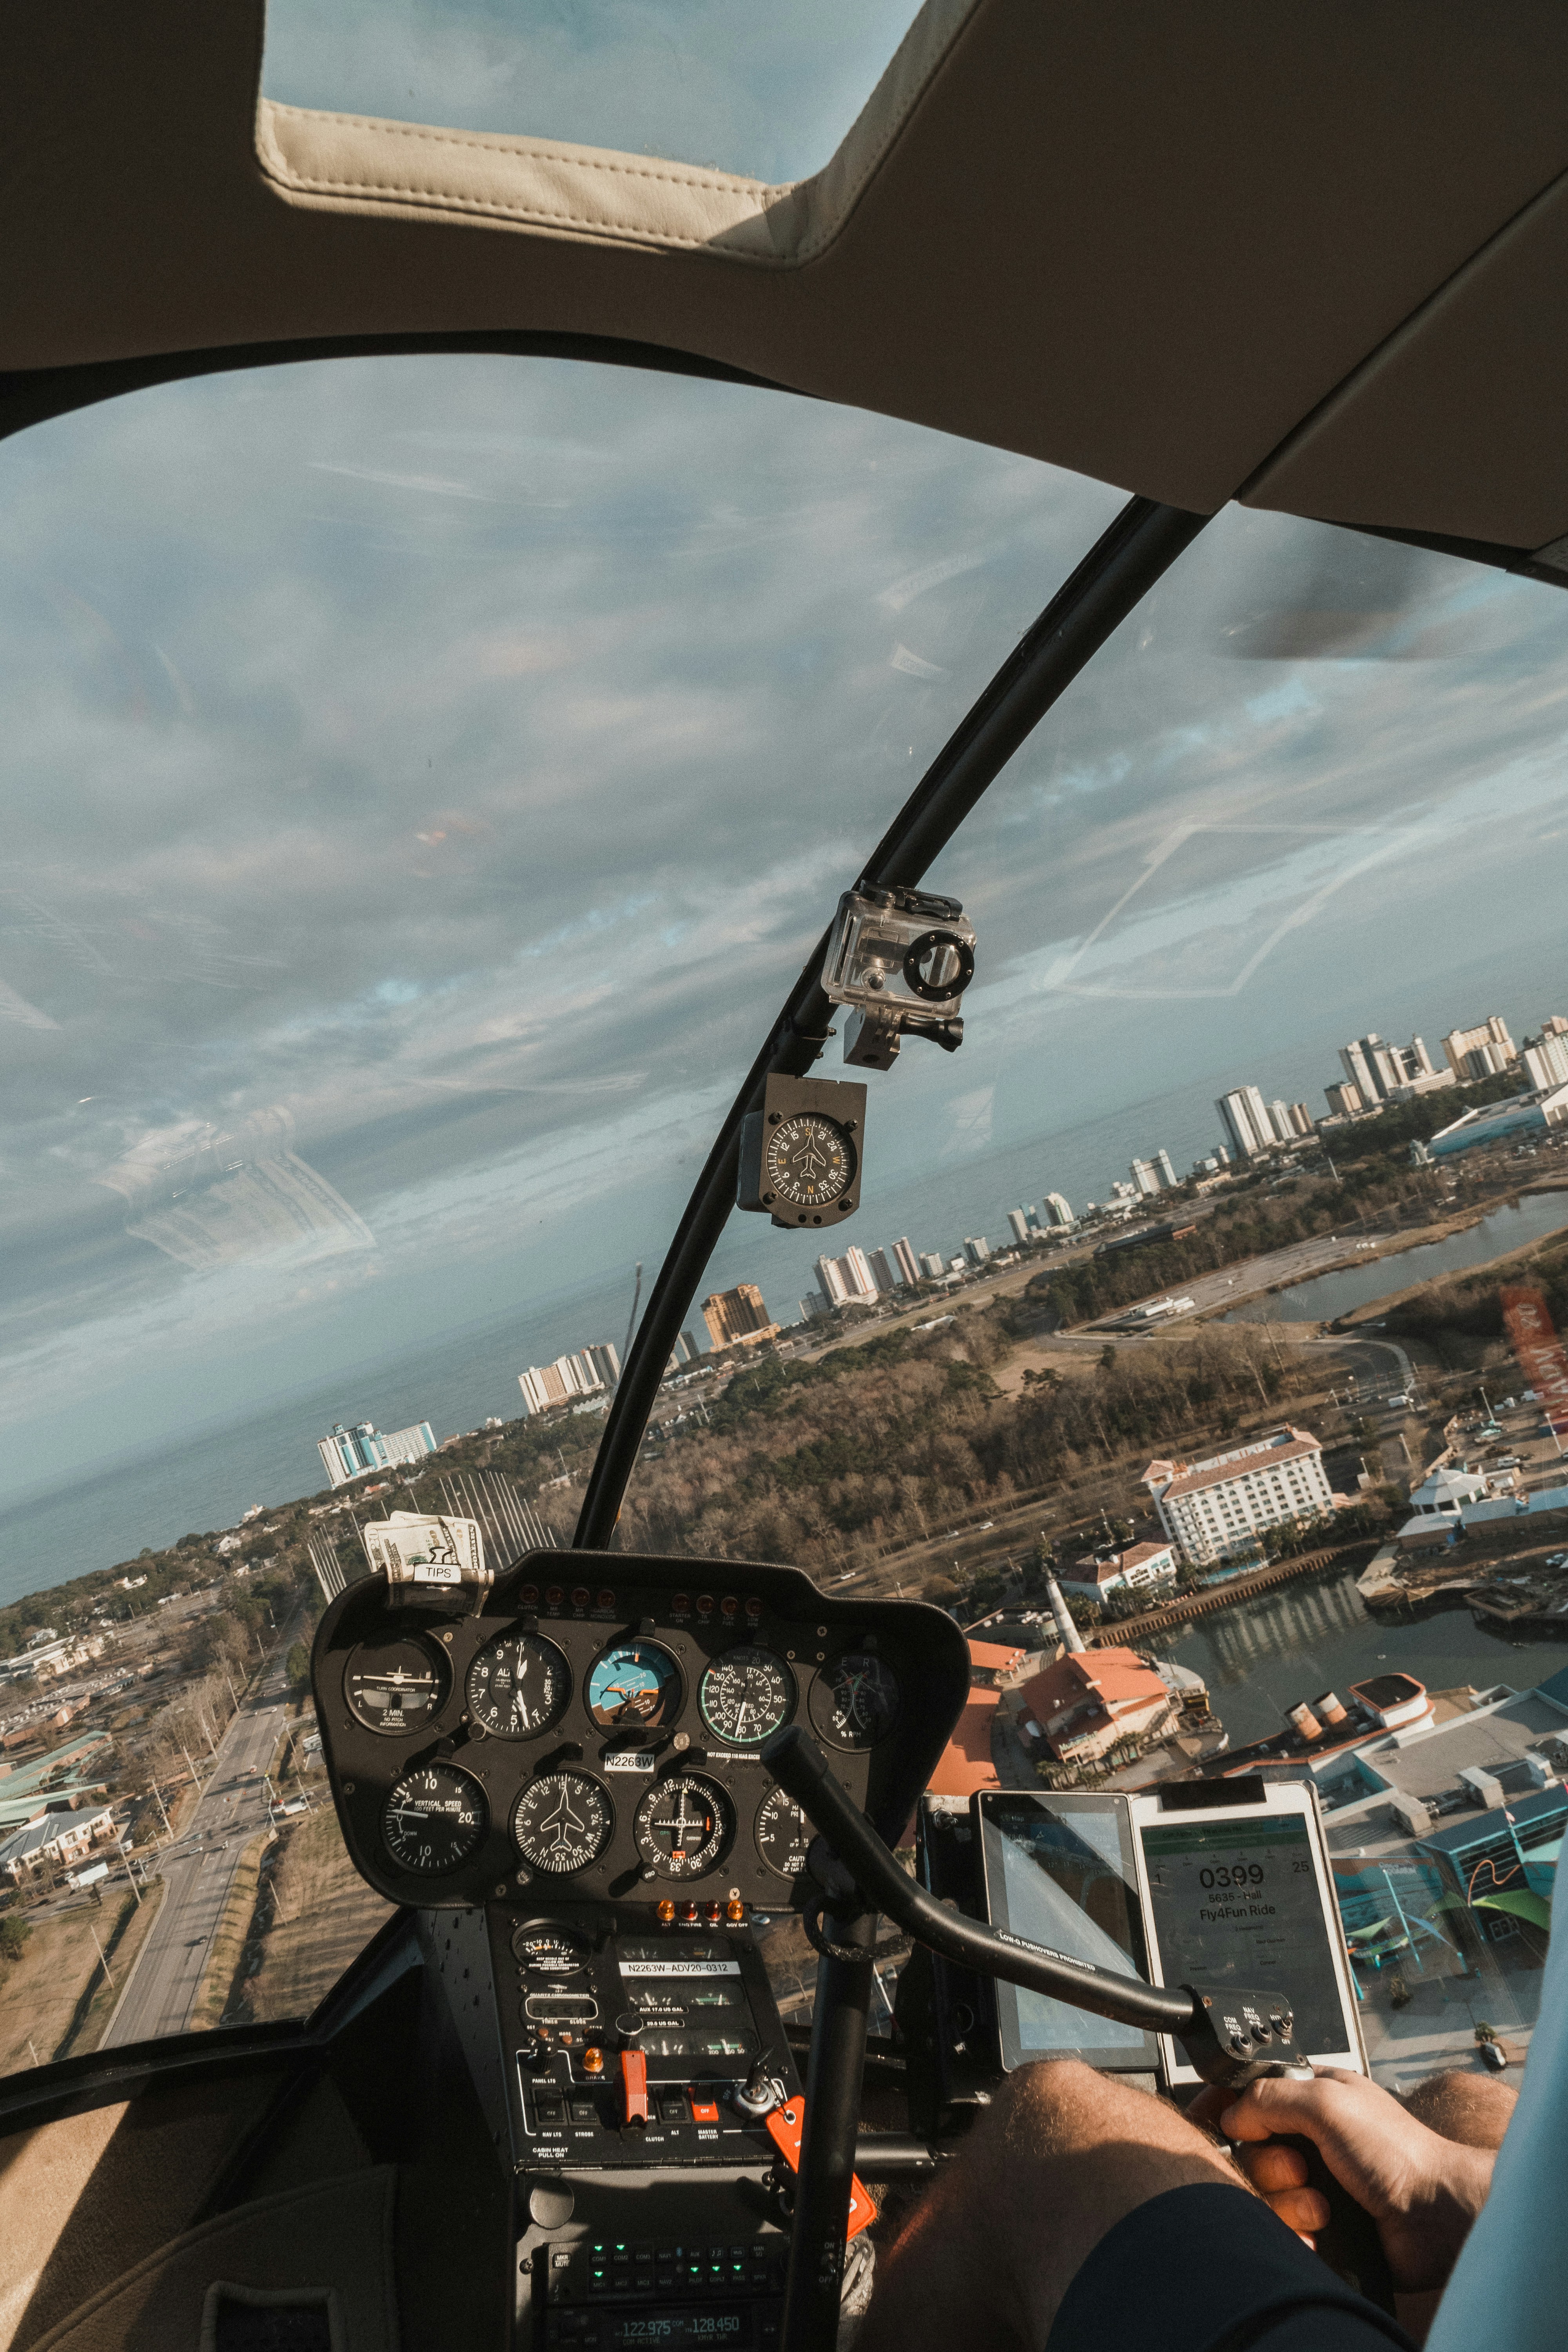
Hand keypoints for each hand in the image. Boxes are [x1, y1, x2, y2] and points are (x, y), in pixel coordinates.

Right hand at [1189, 2068, 1493, 2293]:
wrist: (1436, 2219)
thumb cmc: (1399, 2152)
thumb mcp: (1328, 2101)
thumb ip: (1269, 2096)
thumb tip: (1231, 2114)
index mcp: (1312, 2100)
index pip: (1249, 2096)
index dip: (1224, 2106)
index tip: (1208, 2119)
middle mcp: (1310, 2141)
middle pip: (1248, 2152)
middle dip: (1268, 2165)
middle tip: (1301, 2168)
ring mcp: (1315, 2185)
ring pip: (1262, 2195)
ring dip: (1288, 2203)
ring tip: (1322, 2207)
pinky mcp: (1320, 2227)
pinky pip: (1282, 2231)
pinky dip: (1297, 2233)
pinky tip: (1322, 2233)